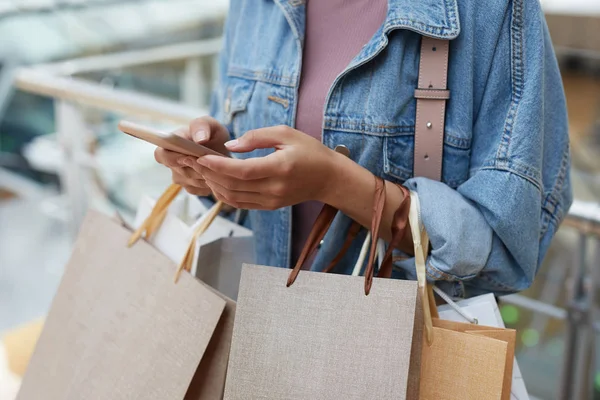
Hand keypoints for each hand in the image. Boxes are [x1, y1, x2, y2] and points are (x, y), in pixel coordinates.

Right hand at [154, 116, 229, 195]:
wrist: (223, 150)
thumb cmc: (211, 134)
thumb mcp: (209, 124)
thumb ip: (201, 126)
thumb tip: (200, 139)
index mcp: (169, 146)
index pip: (160, 155)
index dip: (172, 158)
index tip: (187, 157)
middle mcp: (171, 163)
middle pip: (179, 171)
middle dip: (197, 167)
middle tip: (212, 160)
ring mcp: (180, 177)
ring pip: (192, 181)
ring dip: (206, 174)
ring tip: (218, 165)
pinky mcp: (191, 188)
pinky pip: (200, 189)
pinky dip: (210, 183)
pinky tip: (217, 174)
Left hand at [195, 125, 342, 209]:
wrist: (328, 179)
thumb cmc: (309, 151)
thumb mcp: (286, 133)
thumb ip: (256, 137)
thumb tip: (230, 145)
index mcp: (279, 168)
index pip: (242, 171)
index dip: (218, 165)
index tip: (199, 156)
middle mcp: (274, 189)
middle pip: (232, 185)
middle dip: (207, 173)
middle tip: (188, 159)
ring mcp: (270, 201)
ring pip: (232, 197)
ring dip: (212, 183)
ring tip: (197, 169)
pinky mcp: (268, 206)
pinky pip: (239, 203)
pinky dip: (223, 193)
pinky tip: (214, 180)